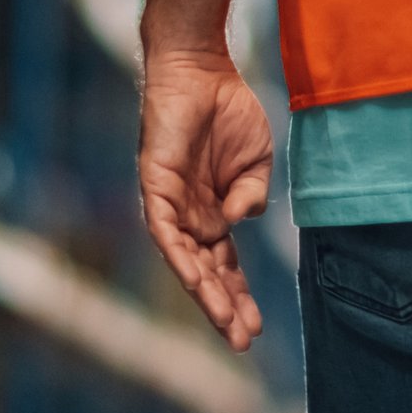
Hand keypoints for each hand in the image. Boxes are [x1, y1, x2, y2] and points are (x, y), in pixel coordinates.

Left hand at [138, 43, 277, 349]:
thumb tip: (242, 222)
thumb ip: (251, 196)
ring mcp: (172, 206)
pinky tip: (197, 279)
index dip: (240, 297)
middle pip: (208, 273)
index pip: (227, 267)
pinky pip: (164, 230)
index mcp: (216, 215)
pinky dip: (180, 255)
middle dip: (225, 308)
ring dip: (205, 292)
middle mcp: (192, 218)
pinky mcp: (154, 187)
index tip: (256, 330)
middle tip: (243, 342)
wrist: (202, 70)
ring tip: (226, 322)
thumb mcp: (257, 162)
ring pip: (186, 261)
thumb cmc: (229, 112)